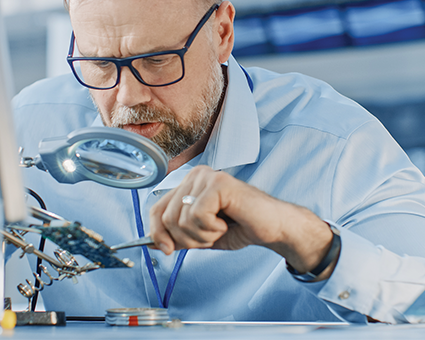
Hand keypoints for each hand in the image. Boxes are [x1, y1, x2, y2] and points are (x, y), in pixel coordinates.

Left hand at [148, 166, 334, 274]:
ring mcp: (208, 177)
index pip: (156, 209)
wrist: (273, 228)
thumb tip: (151, 243)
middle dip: (186, 239)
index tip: (167, 250)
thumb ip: (178, 237)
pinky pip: (198, 216)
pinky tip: (226, 223)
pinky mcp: (219, 184)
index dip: (157, 233)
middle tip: (210, 236)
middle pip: (166, 217)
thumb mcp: (201, 236)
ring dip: (202, 235)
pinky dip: (212, 229)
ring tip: (220, 228)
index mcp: (189, 184)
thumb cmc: (241, 227)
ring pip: (182, 219)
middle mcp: (196, 175)